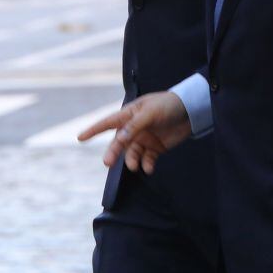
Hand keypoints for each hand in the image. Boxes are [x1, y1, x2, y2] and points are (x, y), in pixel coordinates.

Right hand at [77, 92, 191, 174]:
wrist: (192, 110)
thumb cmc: (169, 105)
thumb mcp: (150, 112)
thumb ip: (135, 126)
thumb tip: (119, 138)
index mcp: (130, 114)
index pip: (108, 122)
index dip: (94, 130)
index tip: (80, 138)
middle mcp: (135, 128)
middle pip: (119, 142)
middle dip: (113, 152)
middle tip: (107, 163)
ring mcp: (145, 138)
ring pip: (132, 153)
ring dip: (131, 161)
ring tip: (135, 166)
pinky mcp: (156, 148)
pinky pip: (146, 159)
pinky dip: (146, 165)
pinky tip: (149, 168)